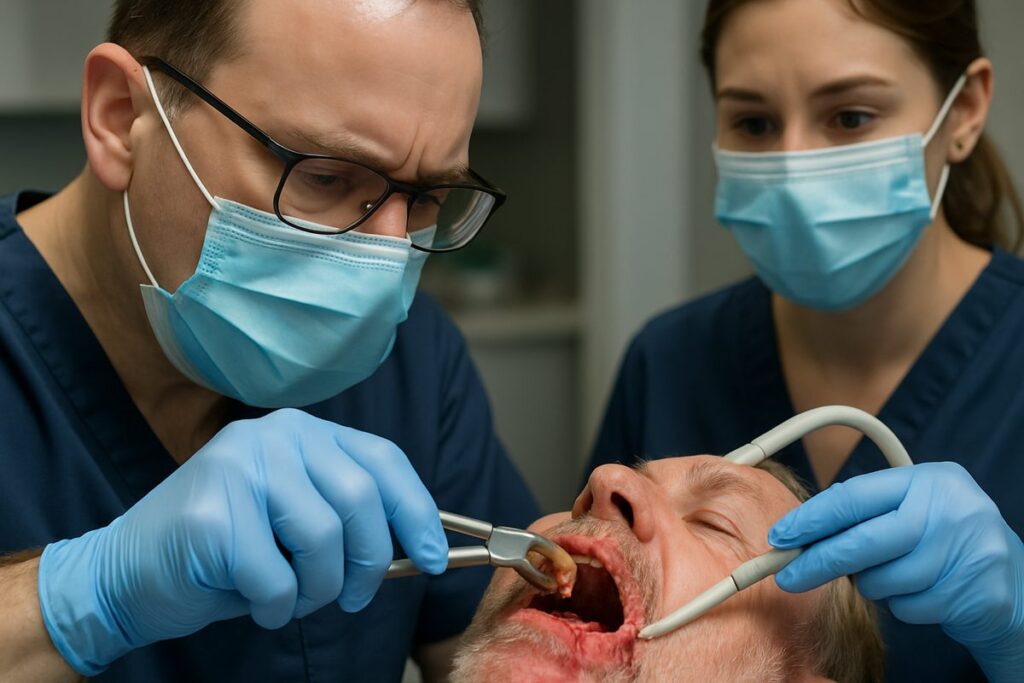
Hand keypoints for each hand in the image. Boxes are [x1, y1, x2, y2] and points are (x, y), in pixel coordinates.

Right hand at [37, 408, 447, 674]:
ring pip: (323, 542)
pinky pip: (277, 580)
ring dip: (317, 590)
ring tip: (291, 596)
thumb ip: (350, 518)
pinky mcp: (211, 512)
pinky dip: (276, 608)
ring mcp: (239, 467)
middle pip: (360, 501)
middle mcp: (273, 435)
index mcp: (303, 431)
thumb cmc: (230, 551)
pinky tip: (253, 601)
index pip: (383, 461)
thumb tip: (424, 546)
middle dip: (367, 564)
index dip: (416, 512)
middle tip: (353, 597)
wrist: (129, 572)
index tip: (434, 558)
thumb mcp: (299, 520)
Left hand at [769, 462, 1023, 682]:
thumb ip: (868, 511)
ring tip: (896, 575)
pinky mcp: (970, 594)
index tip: (781, 535)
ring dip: (873, 585)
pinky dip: (903, 605)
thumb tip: (799, 531)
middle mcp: (951, 510)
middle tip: (786, 575)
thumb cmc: (946, 540)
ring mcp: (964, 553)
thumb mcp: (915, 508)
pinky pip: (905, 607)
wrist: (1015, 583)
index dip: (812, 518)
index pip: (855, 496)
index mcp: (931, 479)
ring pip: (881, 580)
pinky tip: (923, 592)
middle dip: (817, 562)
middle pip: (862, 542)